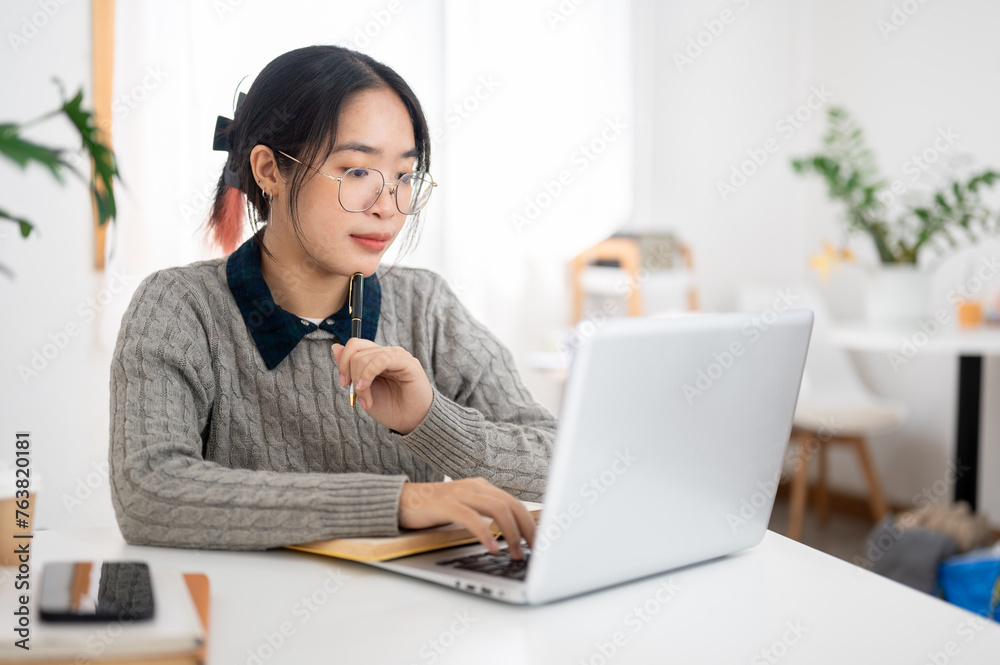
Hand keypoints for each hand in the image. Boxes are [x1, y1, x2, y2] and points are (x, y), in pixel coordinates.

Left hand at [332, 340, 432, 434]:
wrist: (411, 422)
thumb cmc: (390, 408)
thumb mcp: (363, 389)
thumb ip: (350, 369)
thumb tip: (336, 347)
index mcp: (378, 357)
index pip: (355, 345)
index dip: (343, 362)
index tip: (344, 384)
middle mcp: (388, 353)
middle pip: (356, 349)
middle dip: (350, 374)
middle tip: (355, 395)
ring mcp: (398, 356)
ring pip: (365, 357)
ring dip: (360, 382)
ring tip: (366, 401)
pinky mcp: (407, 362)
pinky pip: (381, 360)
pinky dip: (368, 375)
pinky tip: (366, 390)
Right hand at [398, 478, 535, 559]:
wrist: (403, 500)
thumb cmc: (435, 509)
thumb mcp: (466, 507)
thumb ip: (486, 514)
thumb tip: (512, 535)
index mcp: (483, 487)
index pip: (515, 503)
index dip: (531, 523)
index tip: (539, 542)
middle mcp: (475, 487)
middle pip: (512, 505)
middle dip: (527, 530)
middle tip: (533, 551)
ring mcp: (461, 494)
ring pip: (498, 510)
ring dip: (511, 534)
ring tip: (514, 553)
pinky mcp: (446, 505)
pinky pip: (472, 518)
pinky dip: (485, 533)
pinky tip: (491, 547)